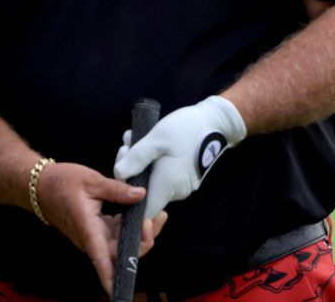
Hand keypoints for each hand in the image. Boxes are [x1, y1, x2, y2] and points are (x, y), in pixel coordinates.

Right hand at [32, 161, 167, 296]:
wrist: (43, 186)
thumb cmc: (62, 183)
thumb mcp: (91, 181)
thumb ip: (117, 190)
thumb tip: (141, 195)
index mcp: (88, 229)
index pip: (102, 258)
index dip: (110, 276)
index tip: (118, 289)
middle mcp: (92, 239)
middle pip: (121, 253)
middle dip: (144, 241)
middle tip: (158, 217)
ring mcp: (96, 236)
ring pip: (123, 244)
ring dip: (142, 233)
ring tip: (159, 214)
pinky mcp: (98, 230)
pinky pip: (119, 235)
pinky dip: (133, 226)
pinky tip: (144, 212)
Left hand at [113, 95, 246, 218]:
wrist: (216, 122)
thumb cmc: (186, 129)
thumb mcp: (157, 138)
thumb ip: (136, 157)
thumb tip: (118, 174)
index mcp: (167, 186)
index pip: (143, 213)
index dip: (128, 203)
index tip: (121, 176)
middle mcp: (175, 192)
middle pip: (144, 193)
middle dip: (131, 170)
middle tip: (127, 145)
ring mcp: (181, 185)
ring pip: (152, 180)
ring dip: (140, 162)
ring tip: (136, 138)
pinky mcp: (184, 177)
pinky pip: (162, 175)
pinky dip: (152, 162)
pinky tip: (148, 142)